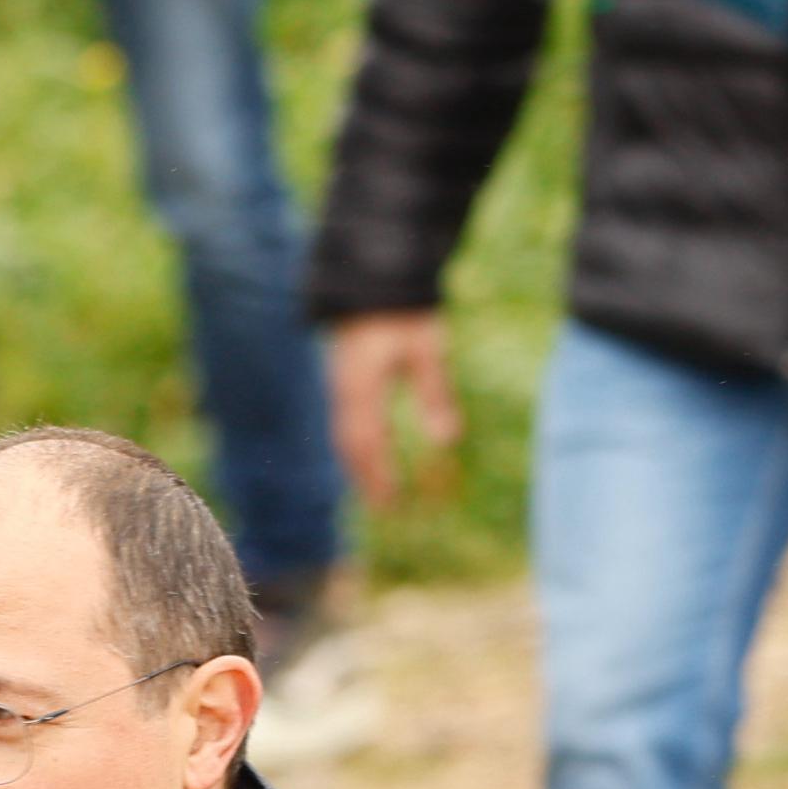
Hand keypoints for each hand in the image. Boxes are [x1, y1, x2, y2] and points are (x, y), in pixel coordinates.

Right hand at [325, 309, 458, 507]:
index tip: (393, 502)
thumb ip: (435, 395)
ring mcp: (340, 388)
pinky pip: (345, 423)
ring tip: (374, 488)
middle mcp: (345, 394)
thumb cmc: (403, 314)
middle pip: (350, 448)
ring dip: (358, 465)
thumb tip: (447, 440)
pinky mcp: (343, 381)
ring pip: (344, 437)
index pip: (368, 445)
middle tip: (385, 507)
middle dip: (366, 478)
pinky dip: (356, 446)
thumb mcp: (426, 351)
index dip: (379, 476)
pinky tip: (368, 453)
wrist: (371, 281)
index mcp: (363, 390)